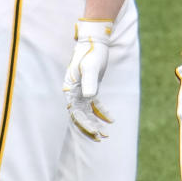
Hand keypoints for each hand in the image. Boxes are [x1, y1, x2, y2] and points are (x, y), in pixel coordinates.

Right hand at [63, 19, 113, 140]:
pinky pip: (95, 105)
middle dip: (89, 128)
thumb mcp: (91, 68)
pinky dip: (102, 113)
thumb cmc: (91, 53)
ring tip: (105, 135)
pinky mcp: (90, 89)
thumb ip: (90, 82)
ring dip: (95, 123)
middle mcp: (74, 92)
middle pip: (80, 116)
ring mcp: (81, 91)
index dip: (85, 124)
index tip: (95, 132)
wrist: (94, 42)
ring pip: (87, 113)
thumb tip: (89, 97)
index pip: (76, 112)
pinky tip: (111, 120)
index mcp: (70, 89)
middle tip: (101, 138)